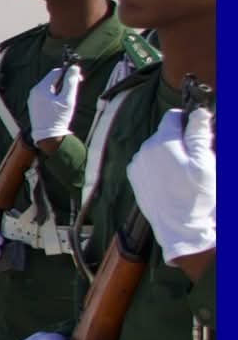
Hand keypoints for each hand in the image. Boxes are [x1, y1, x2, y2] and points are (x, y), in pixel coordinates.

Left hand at [27, 65, 80, 143]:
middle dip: (65, 81)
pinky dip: (54, 95)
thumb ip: (71, 82)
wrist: (47, 136)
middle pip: (51, 79)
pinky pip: (45, 95)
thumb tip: (74, 68)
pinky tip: (61, 104)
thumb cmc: (58, 118)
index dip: (68, 72)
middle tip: (76, 87)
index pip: (55, 72)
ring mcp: (33, 99)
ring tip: (68, 98)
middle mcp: (34, 92)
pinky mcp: (34, 105)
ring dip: (60, 88)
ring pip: (49, 87)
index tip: (79, 78)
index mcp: (41, 88)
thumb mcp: (68, 99)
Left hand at [127, 106, 215, 261]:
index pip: (173, 117)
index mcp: (161, 142)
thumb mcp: (205, 162)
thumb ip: (199, 134)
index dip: (188, 122)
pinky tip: (171, 181)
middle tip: (196, 160)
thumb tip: (198, 111)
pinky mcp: (135, 177)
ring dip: (170, 153)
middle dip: (181, 140)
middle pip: (165, 133)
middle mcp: (144, 150)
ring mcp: (137, 164)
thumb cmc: (195, 195)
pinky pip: (149, 162)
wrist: (179, 227)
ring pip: (156, 148)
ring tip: (184, 174)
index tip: (199, 134)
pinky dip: (160, 166)